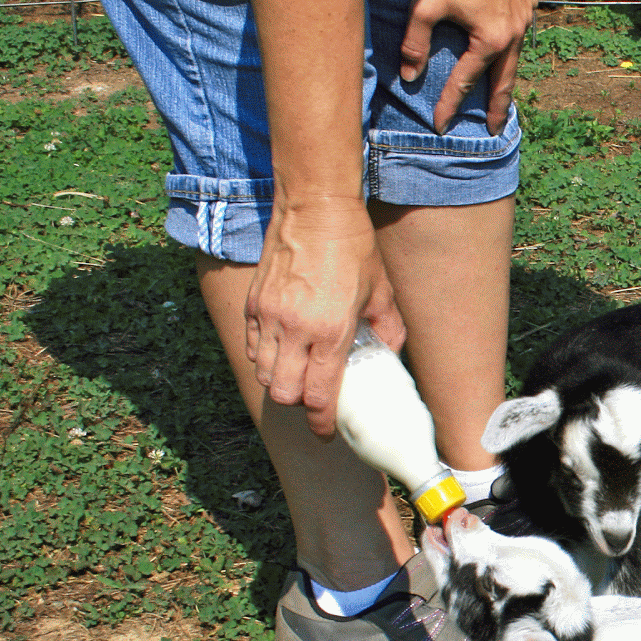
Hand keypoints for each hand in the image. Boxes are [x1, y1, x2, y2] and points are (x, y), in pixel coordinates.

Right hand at [244, 198, 406, 435]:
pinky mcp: (254, 302)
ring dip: (280, 382)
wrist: (315, 208)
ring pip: (263, 373)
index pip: (318, 395)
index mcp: (331, 331)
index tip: (327, 432)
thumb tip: (389, 354)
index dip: (321, 422)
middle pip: (283, 393)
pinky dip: (264, 357)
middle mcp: (295, 329)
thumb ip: (387, 329)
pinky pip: (252, 346)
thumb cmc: (353, 247)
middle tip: (313, 400)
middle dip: (298, 404)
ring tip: (298, 375)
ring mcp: (269, 316)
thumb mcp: (382, 291)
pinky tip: (281, 351)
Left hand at [401, 0, 534, 135]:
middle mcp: (512, 35)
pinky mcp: (528, 3)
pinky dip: (512, 50)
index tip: (441, 126)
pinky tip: (507, 53)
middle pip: (502, 81)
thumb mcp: (424, 4)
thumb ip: (415, 43)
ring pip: (514, 60)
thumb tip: (410, 76)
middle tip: (493, 129)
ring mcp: (524, 19)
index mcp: (489, 40)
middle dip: (496, 108)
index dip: (450, 104)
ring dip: (506, 82)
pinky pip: (519, 34)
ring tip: (501, 100)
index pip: (465, 81)